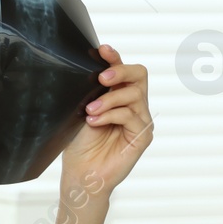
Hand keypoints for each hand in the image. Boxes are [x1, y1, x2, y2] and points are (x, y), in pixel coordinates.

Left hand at [62, 43, 152, 197]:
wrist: (80, 174)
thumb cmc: (79, 145)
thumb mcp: (81, 111)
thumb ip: (90, 92)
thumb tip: (89, 70)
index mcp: (118, 96)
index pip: (124, 70)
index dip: (115, 57)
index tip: (102, 49)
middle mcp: (133, 106)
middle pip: (139, 75)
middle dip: (120, 71)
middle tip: (101, 78)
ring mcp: (140, 120)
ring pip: (134, 95)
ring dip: (109, 100)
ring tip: (89, 111)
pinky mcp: (142, 136)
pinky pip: (131, 115)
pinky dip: (111, 115)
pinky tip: (95, 122)